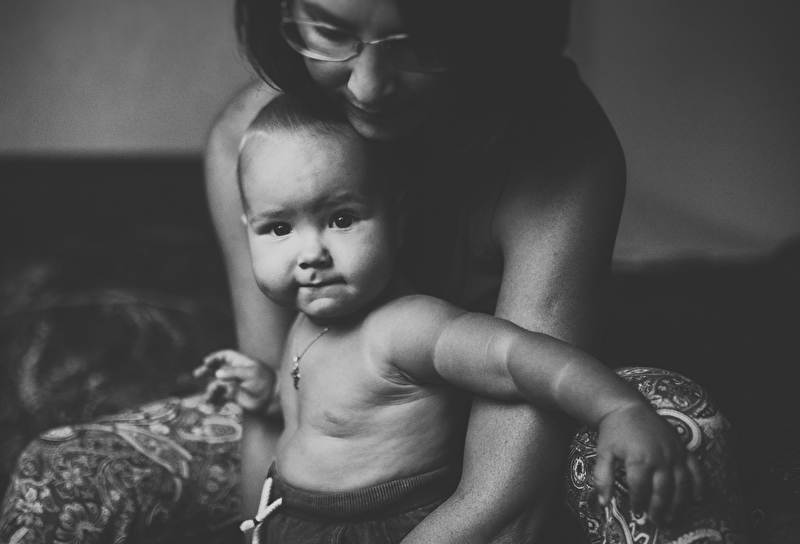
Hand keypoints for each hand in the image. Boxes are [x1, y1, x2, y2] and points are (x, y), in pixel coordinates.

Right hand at [194, 350, 275, 411]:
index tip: (206, 362)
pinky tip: (212, 405)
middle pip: (216, 369)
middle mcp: (234, 373)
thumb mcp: (252, 373)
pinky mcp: (233, 397)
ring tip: (208, 397)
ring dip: (210, 389)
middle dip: (206, 371)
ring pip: (216, 385)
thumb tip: (217, 373)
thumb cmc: (266, 382)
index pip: (225, 356)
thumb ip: (234, 372)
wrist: (274, 399)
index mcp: (240, 363)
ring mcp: (233, 385)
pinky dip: (214, 400)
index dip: (215, 357)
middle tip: (197, 374)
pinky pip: (220, 397)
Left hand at [594, 403, 703, 523]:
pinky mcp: (683, 448)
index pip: (640, 489)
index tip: (637, 514)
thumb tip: (603, 503)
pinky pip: (696, 469)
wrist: (628, 407)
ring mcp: (674, 453)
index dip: (638, 504)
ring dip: (678, 503)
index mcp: (639, 460)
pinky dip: (699, 485)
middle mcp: (660, 458)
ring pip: (681, 484)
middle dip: (658, 508)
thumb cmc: (614, 431)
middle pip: (663, 490)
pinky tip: (698, 498)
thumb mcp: (603, 453)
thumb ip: (602, 479)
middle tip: (654, 520)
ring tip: (670, 516)